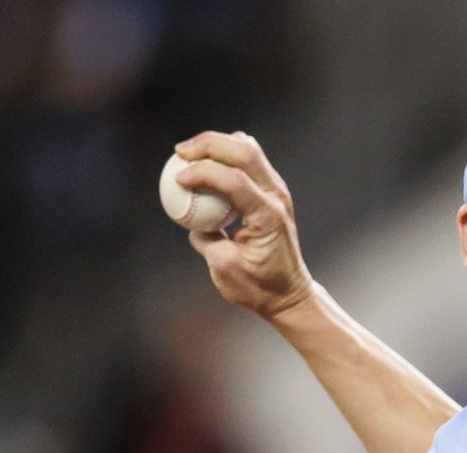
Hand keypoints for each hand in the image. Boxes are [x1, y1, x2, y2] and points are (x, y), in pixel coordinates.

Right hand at [173, 131, 317, 320]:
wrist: (288, 293)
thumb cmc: (258, 286)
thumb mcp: (224, 268)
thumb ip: (205, 239)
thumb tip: (190, 219)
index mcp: (268, 216)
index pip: (234, 180)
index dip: (202, 172)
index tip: (178, 178)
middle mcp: (277, 196)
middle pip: (244, 151)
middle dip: (208, 144)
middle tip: (179, 152)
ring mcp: (277, 190)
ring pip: (249, 148)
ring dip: (218, 144)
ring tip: (189, 153)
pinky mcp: (272, 191)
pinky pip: (250, 160)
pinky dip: (226, 153)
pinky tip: (206, 161)